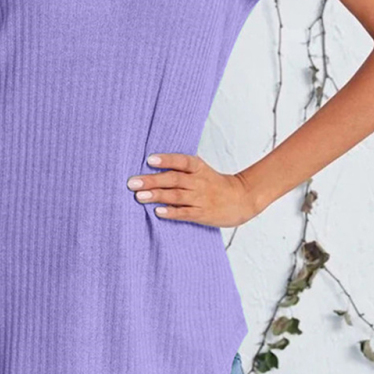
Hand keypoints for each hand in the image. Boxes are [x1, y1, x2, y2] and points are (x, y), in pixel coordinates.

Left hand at [127, 153, 260, 227]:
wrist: (241, 199)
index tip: (149, 159)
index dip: (166, 160)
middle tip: (132, 182)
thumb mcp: (201, 170)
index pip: (182, 161)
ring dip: (157, 196)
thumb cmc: (214, 183)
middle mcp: (199, 182)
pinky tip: (158, 212)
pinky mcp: (202, 214)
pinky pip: (185, 213)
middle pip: (174, 179)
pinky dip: (171, 212)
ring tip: (139, 196)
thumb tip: (151, 164)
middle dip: (152, 180)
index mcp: (199, 168)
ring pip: (176, 196)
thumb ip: (180, 167)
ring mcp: (201, 198)